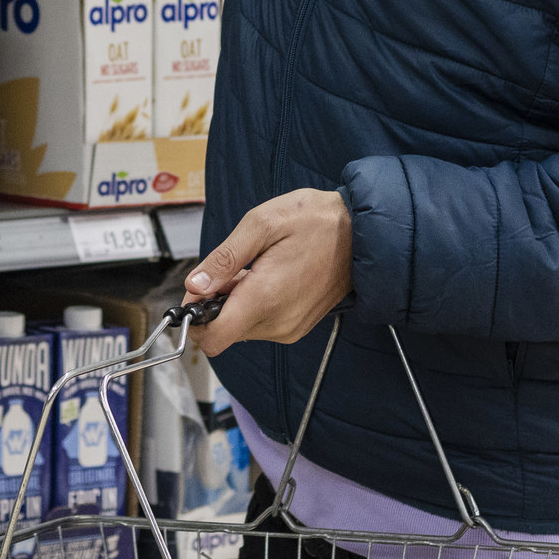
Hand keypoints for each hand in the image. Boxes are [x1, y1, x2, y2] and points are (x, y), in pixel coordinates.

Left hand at [186, 189, 352, 354]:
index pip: (212, 338)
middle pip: (224, 332)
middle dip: (216, 304)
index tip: (199, 290)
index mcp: (264, 298)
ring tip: (256, 269)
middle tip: (232, 269)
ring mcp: (290, 328)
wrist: (363, 232)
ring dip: (236, 303)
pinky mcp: (298, 326)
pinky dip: (255, 306)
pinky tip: (269, 277)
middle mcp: (278, 322)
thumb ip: (224, 258)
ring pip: (241, 329)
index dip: (195, 316)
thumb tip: (195, 286)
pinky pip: (261, 325)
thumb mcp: (262, 224)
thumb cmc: (315, 220)